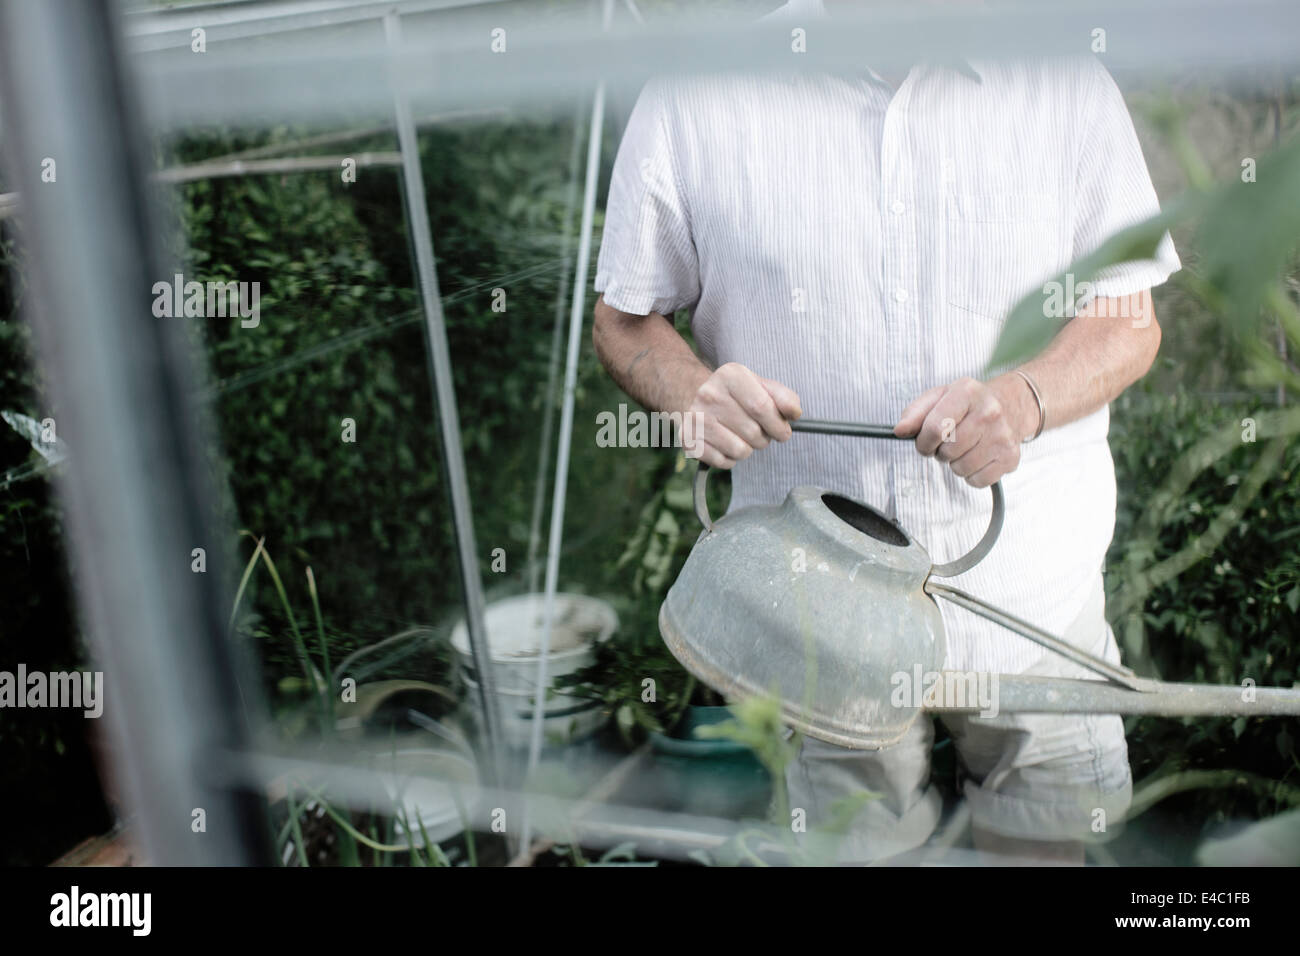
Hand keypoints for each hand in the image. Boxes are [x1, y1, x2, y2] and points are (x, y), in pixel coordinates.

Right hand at [679, 363, 801, 467]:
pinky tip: (725, 443)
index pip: (762, 407)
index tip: (783, 431)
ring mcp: (696, 418)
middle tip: (759, 432)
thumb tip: (794, 413)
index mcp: (730, 376)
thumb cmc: (733, 394)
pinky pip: (724, 462)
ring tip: (741, 436)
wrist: (692, 394)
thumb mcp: (759, 385)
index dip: (778, 425)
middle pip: (754, 432)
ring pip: (740, 451)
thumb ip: (783, 396)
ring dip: (748, 449)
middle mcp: (709, 395)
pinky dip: (731, 458)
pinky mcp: (688, 440)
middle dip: (765, 439)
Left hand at [893, 375, 1035, 486]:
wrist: (1011, 405)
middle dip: (940, 452)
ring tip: (964, 448)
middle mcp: (989, 412)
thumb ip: (914, 413)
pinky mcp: (1010, 457)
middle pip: (947, 451)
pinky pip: (977, 480)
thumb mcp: (939, 397)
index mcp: (967, 392)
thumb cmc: (969, 404)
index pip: (935, 428)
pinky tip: (977, 457)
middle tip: (949, 442)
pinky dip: (971, 475)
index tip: (925, 442)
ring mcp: (1002, 436)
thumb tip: (900, 431)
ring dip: (955, 463)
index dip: (924, 441)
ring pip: (960, 469)